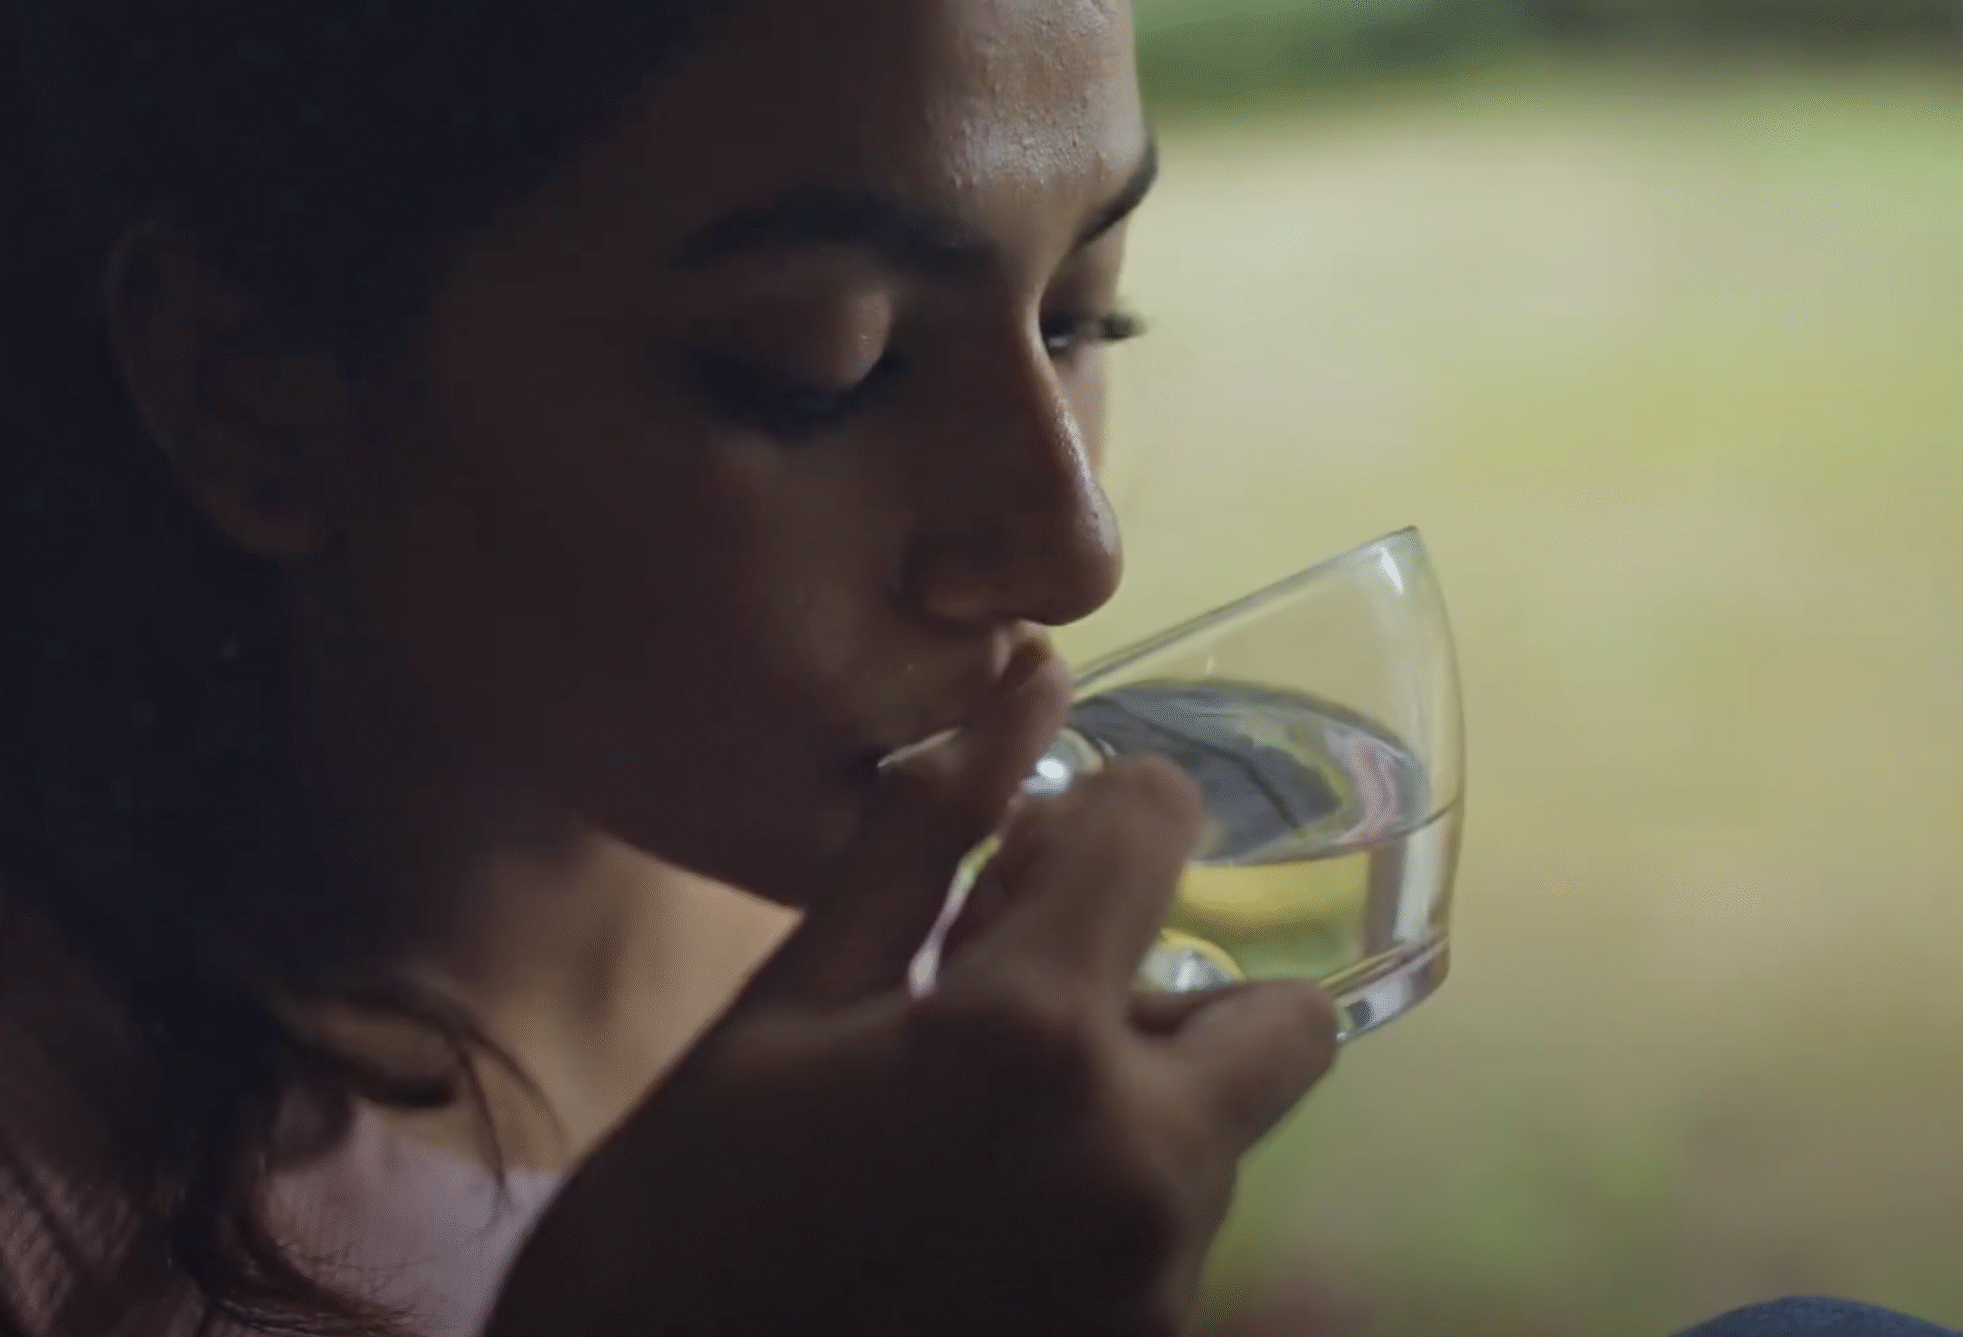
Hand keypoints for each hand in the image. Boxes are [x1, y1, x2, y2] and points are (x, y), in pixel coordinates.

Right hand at [486, 646, 1340, 1336]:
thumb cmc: (678, 1216)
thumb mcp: (781, 1011)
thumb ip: (920, 845)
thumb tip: (1026, 685)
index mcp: (1030, 1038)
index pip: (1159, 829)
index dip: (1105, 818)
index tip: (1032, 864)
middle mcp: (1139, 1161)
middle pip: (1284, 1021)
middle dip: (1181, 1001)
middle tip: (1036, 1029)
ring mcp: (1155, 1282)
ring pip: (1227, 1141)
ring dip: (1140, 1115)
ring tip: (975, 1153)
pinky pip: (1177, 1245)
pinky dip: (1110, 1215)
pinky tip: (979, 1238)